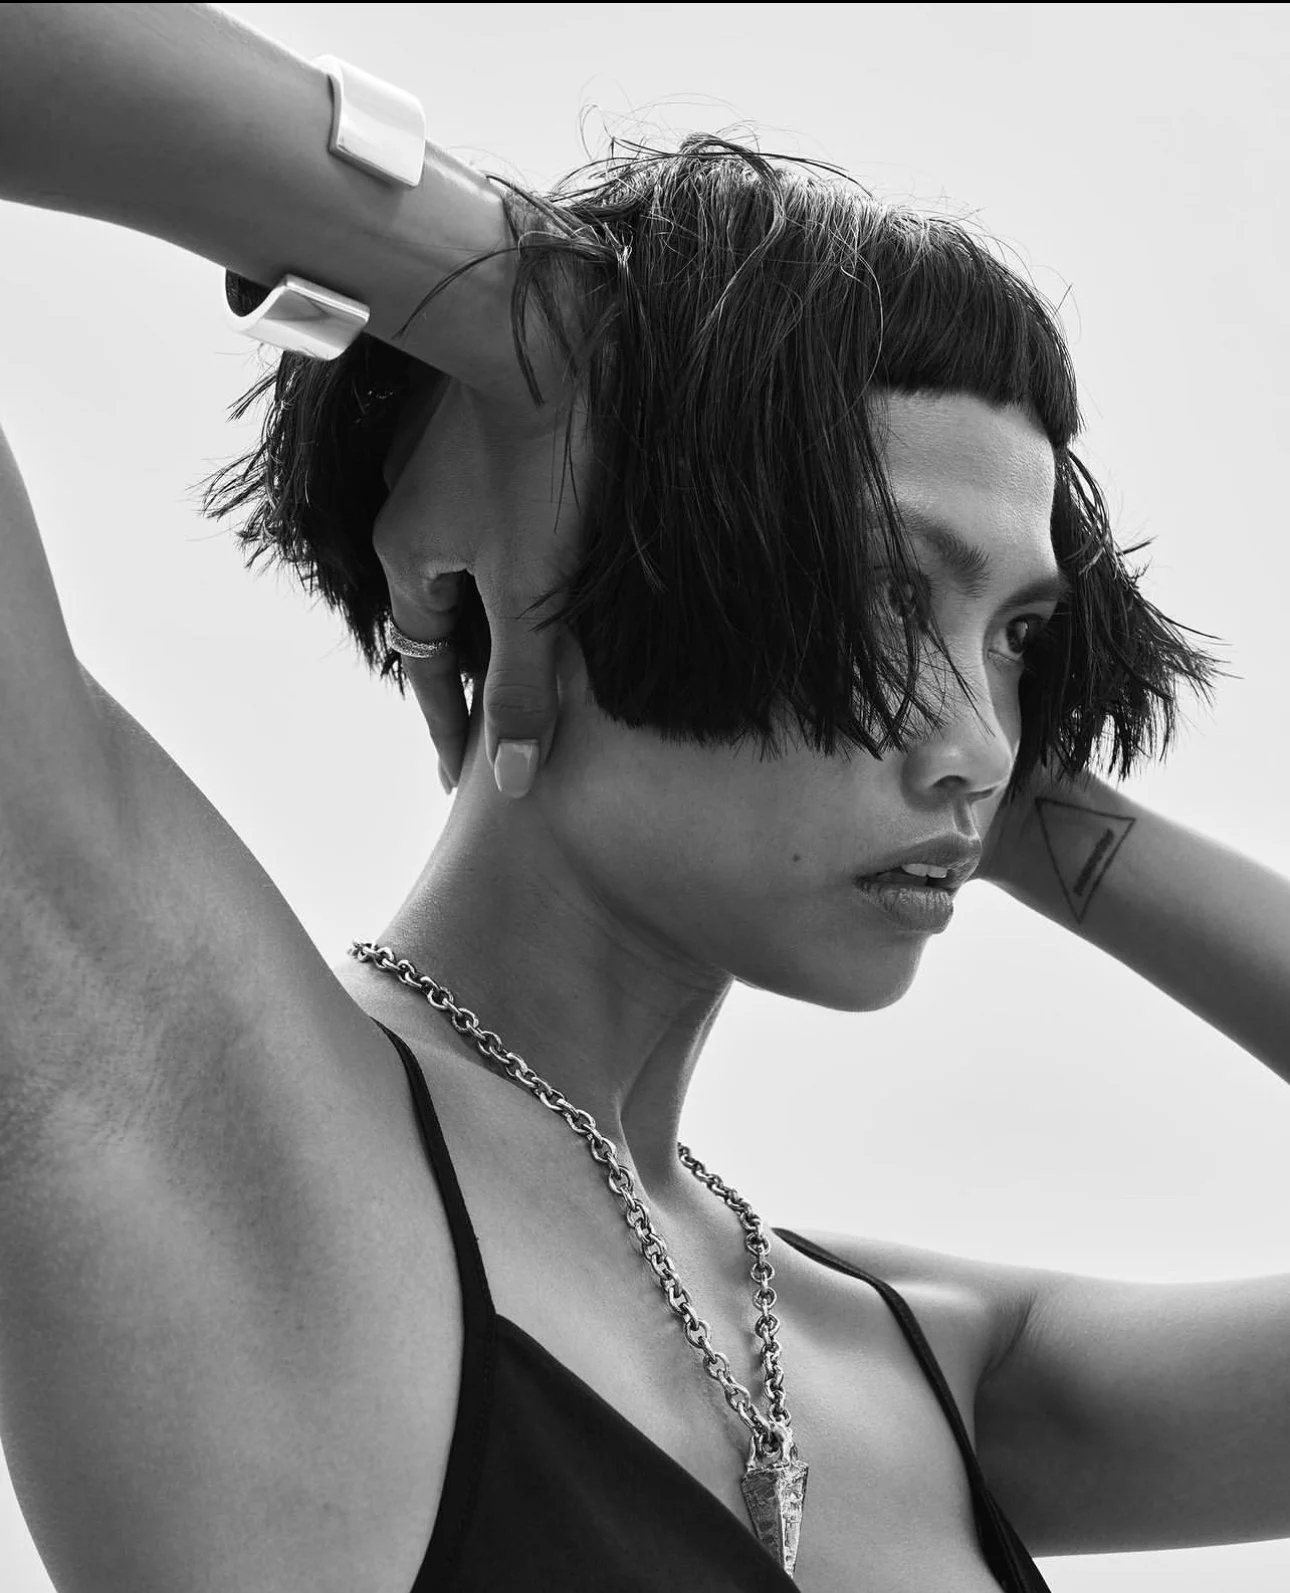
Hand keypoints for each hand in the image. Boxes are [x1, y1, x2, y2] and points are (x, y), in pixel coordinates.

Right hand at [373, 366, 586, 796]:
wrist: (539, 317)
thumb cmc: (539, 455)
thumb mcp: (533, 587)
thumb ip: (522, 681)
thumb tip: (511, 780)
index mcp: (409, 555)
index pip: (425, 666)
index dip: (447, 724)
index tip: (460, 774)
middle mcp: (407, 508)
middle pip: (438, 609)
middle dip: (464, 663)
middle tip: (494, 712)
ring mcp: (434, 457)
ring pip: (461, 554)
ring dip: (488, 599)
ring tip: (524, 637)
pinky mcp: (472, 417)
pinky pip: (482, 505)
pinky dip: (505, 543)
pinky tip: (543, 544)